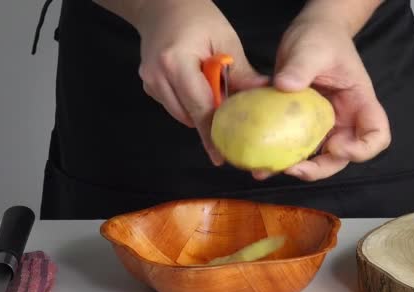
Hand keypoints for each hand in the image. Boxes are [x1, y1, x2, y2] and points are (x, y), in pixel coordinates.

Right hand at [134, 0, 267, 165]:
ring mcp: (150, 82)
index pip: (199, 107)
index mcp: (176, 62)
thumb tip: (263, 94)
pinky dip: (190, 104)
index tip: (221, 155)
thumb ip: (241, 71)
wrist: (162, 6)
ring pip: (182, 114)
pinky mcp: (149, 86)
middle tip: (233, 128)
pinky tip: (200, 89)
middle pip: (189, 115)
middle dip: (212, 122)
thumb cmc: (196, 17)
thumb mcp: (225, 39)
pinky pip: (175, 106)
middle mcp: (158, 76)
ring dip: (201, 112)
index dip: (212, 133)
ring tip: (217, 96)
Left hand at [254, 16, 390, 180]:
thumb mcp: (312, 48)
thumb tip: (284, 85)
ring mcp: (324, 125)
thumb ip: (301, 66)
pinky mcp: (302, 126)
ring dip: (296, 168)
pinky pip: (295, 147)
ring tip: (268, 169)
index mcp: (360, 102)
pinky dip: (280, 156)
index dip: (362, 150)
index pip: (376, 136)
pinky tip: (260, 160)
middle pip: (343, 157)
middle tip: (293, 169)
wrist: (310, 33)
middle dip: (319, 168)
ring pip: (317, 158)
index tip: (336, 146)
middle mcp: (345, 120)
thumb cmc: (321, 38)